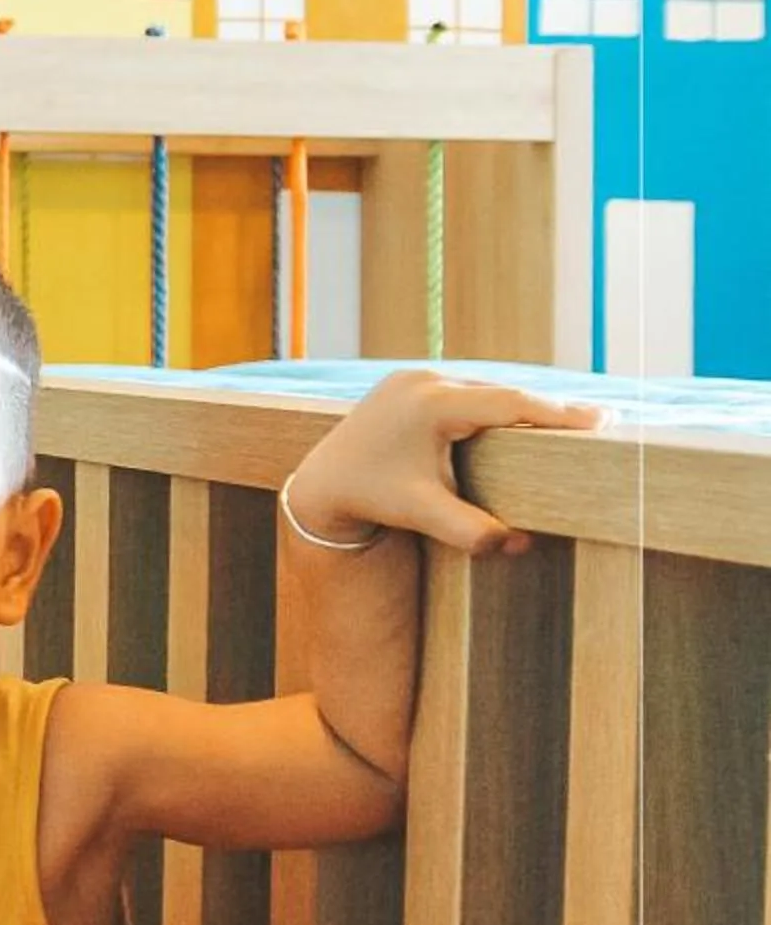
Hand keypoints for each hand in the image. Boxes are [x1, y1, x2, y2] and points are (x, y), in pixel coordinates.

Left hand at [288, 369, 609, 555]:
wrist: (321, 482)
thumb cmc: (372, 499)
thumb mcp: (420, 514)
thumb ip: (469, 530)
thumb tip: (519, 546)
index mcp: (431, 405)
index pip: (509, 405)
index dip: (557, 413)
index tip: (600, 420)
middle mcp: (424, 382)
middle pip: (501, 394)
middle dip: (548, 409)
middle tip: (602, 420)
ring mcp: (414, 378)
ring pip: (483, 390)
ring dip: (520, 406)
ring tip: (571, 420)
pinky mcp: (408, 383)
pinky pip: (464, 390)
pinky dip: (493, 404)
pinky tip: (523, 418)